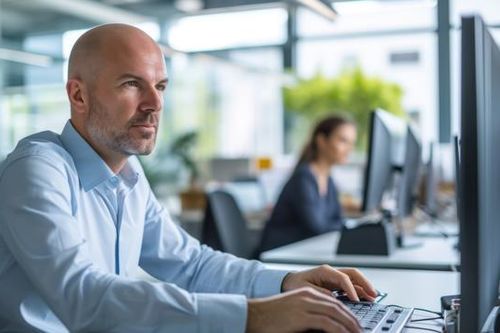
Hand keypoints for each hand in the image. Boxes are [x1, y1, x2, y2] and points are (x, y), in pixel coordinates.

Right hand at [246, 287, 361, 332]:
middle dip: (352, 320)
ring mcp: (305, 304)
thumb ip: (308, 315)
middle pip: (338, 306)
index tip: (355, 324)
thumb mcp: (292, 312)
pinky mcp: (301, 316)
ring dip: (350, 325)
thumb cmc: (270, 317)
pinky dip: (339, 330)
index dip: (347, 313)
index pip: (334, 302)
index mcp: (306, 293)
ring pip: (336, 313)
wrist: (252, 315)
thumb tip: (324, 327)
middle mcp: (308, 295)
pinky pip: (327, 323)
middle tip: (360, 330)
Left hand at [281, 265, 376, 301]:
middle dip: (365, 283)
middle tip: (373, 294)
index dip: (351, 289)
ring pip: (354, 279)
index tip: (356, 300)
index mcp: (324, 271)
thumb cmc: (295, 284)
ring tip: (373, 297)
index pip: (342, 278)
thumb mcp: (305, 289)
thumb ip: (320, 292)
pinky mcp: (336, 284)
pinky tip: (365, 298)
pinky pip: (351, 285)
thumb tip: (334, 298)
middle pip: (353, 274)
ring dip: (364, 287)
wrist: (290, 283)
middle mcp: (332, 272)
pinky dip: (359, 291)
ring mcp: (335, 277)